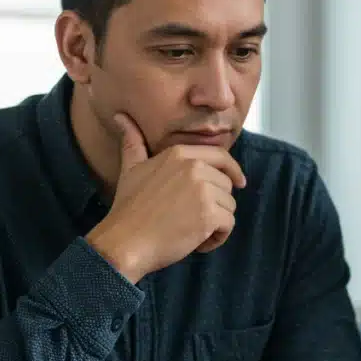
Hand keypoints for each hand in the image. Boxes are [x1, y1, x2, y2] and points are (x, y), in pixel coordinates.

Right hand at [86, 113, 245, 281]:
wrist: (124, 241)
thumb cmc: (127, 208)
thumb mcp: (131, 168)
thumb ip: (133, 142)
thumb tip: (120, 117)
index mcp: (179, 154)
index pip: (221, 156)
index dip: (233, 170)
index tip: (239, 182)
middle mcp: (194, 167)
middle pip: (226, 185)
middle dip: (216, 204)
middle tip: (192, 219)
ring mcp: (203, 190)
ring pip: (229, 206)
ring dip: (216, 223)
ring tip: (192, 232)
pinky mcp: (208, 214)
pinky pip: (228, 225)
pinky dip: (217, 238)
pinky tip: (198, 243)